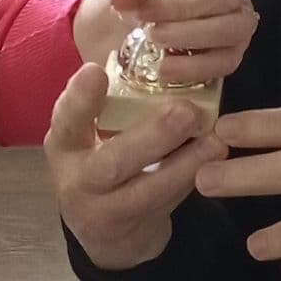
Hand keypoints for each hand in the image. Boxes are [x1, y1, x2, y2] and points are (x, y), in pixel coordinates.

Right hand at [45, 62, 228, 269]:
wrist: (102, 231)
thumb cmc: (100, 159)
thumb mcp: (89, 134)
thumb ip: (111, 102)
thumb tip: (154, 50)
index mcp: (65, 144)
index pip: (67, 119)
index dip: (80, 98)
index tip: (96, 71)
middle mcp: (79, 178)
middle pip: (112, 163)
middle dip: (151, 137)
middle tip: (185, 111)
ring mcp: (106, 210)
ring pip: (147, 191)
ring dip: (184, 165)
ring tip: (215, 141)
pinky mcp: (135, 230)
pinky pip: (167, 204)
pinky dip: (190, 179)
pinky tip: (214, 160)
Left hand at [107, 0, 279, 85]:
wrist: (134, 21)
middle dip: (187, 6)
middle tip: (148, 12)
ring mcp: (237, 23)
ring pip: (233, 30)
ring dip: (190, 34)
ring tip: (153, 37)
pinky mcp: (229, 54)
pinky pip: (224, 63)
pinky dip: (193, 66)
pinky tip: (164, 66)